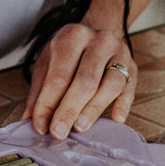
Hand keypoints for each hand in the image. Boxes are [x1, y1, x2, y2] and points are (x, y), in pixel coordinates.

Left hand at [24, 22, 135, 138]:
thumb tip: (32, 122)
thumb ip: (39, 92)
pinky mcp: (133, 67)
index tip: (41, 126)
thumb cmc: (69, 53)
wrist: (96, 34)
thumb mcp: (48, 63)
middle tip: (59, 132)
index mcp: (71, 36)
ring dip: (94, 109)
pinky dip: (123, 104)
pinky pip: (129, 88)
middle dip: (69, 109)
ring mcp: (119, 53)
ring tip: (80, 127)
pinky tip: (115, 119)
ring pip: (110, 84)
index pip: (58, 75)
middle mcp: (98, 41)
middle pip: (85, 80)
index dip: (48, 103)